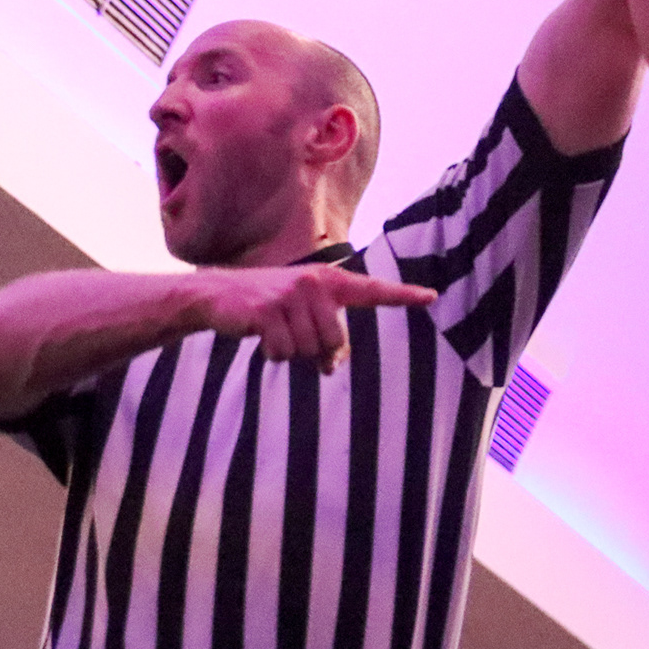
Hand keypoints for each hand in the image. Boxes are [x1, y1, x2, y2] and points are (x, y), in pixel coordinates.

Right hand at [193, 266, 435, 371]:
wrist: (217, 294)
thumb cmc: (268, 306)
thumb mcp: (302, 312)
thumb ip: (326, 333)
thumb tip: (332, 367)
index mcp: (329, 281)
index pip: (372, 290)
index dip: (402, 295)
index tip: (431, 297)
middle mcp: (314, 283)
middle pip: (335, 341)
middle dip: (316, 351)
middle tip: (294, 336)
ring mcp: (290, 295)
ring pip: (308, 350)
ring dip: (291, 351)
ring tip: (274, 331)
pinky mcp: (267, 311)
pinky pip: (283, 353)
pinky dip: (272, 354)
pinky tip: (261, 337)